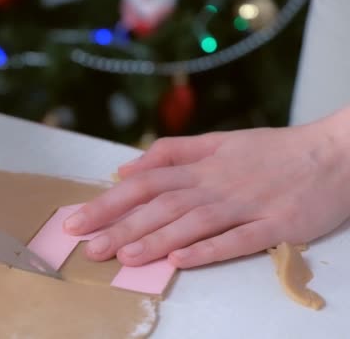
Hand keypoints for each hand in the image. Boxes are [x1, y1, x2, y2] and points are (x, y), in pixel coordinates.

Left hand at [64, 112, 349, 267]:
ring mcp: (245, 205)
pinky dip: (208, 249)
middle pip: (161, 205)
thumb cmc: (270, 151)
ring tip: (124, 255)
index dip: (109, 201)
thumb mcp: (218, 141)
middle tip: (89, 247)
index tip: (79, 220)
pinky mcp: (274, 226)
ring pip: (193, 222)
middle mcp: (217, 184)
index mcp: (201, 165)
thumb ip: (171, 152)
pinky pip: (237, 239)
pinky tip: (179, 260)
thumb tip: (127, 168)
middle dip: (122, 226)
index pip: (145, 183)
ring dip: (156, 239)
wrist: (332, 154)